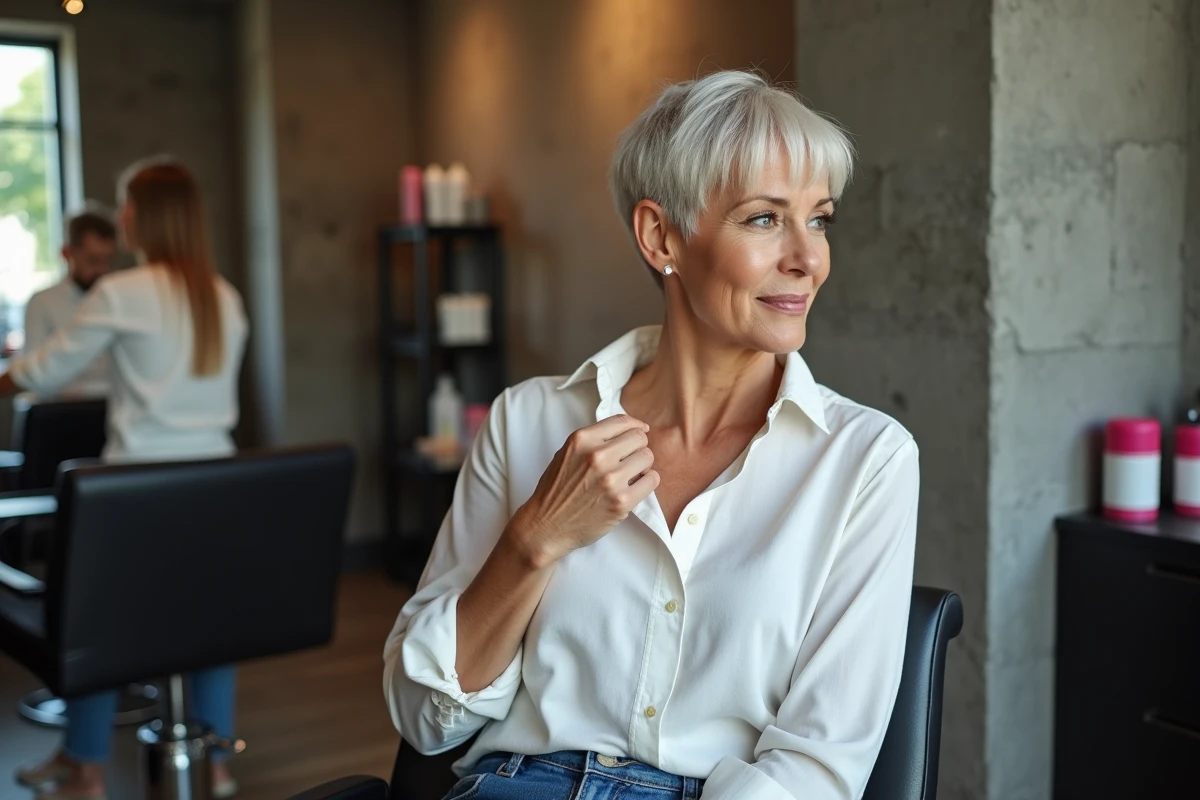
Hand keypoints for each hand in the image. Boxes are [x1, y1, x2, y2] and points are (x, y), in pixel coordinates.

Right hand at [508, 414, 658, 565]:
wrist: (547, 526)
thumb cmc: (556, 490)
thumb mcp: (566, 453)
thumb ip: (592, 440)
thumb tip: (627, 430)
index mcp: (581, 440)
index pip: (621, 421)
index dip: (635, 425)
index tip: (641, 430)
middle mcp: (596, 456)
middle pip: (639, 438)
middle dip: (638, 447)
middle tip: (631, 458)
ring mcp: (610, 479)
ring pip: (647, 457)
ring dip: (642, 465)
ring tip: (631, 474)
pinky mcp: (622, 502)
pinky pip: (651, 480)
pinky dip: (647, 481)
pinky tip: (636, 486)